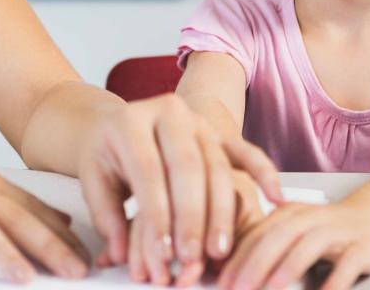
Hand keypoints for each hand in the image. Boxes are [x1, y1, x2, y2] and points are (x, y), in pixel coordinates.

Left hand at [78, 94, 282, 283]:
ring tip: (218, 250)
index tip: (161, 252)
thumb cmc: (108, 155)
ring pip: (216, 166)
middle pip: (186, 167)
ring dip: (220, 212)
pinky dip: (263, 173)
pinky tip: (275, 198)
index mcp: (129, 121)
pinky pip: (245, 151)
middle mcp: (167, 112)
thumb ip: (106, 216)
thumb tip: (121, 254)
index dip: (156, 214)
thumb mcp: (94, 179)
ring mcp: (197, 120)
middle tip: (191, 257)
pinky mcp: (219, 131)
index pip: (147, 171)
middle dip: (191, 217)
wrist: (121, 122)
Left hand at [219, 199, 369, 289]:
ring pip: (308, 246)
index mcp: (288, 214)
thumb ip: (267, 244)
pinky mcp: (362, 247)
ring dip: (287, 268)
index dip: (237, 259)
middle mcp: (310, 218)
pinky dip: (334, 281)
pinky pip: (347, 264)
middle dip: (254, 264)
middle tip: (237, 289)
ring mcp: (337, 232)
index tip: (221, 282)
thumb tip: (232, 273)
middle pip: (278, 238)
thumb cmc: (328, 229)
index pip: (257, 235)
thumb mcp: (295, 230)